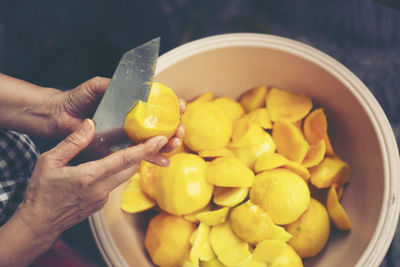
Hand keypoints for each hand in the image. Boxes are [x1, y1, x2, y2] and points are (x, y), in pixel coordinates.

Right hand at [15, 119, 168, 247]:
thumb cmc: (41, 192)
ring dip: (131, 162)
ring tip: (136, 147)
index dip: (145, 149)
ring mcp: (102, 198)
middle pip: (131, 168)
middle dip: (143, 153)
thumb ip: (72, 142)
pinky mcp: (101, 203)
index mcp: (89, 176)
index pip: (124, 160)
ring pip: (125, 176)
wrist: (39, 223)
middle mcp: (101, 189)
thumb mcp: (49, 161)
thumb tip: (90, 124)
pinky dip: (118, 172)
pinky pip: (115, 184)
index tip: (161, 140)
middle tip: (152, 138)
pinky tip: (112, 164)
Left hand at [50, 76, 185, 151]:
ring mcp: (129, 136)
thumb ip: (113, 84)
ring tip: (174, 144)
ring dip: (169, 144)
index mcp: (133, 104)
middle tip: (179, 130)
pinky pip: (139, 156)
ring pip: (155, 142)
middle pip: (163, 125)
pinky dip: (153, 158)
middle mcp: (135, 121)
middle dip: (176, 128)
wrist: (61, 115)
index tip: (179, 106)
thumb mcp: (97, 86)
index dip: (173, 106)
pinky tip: (164, 161)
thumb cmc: (79, 98)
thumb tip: (133, 87)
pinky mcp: (120, 150)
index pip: (159, 105)